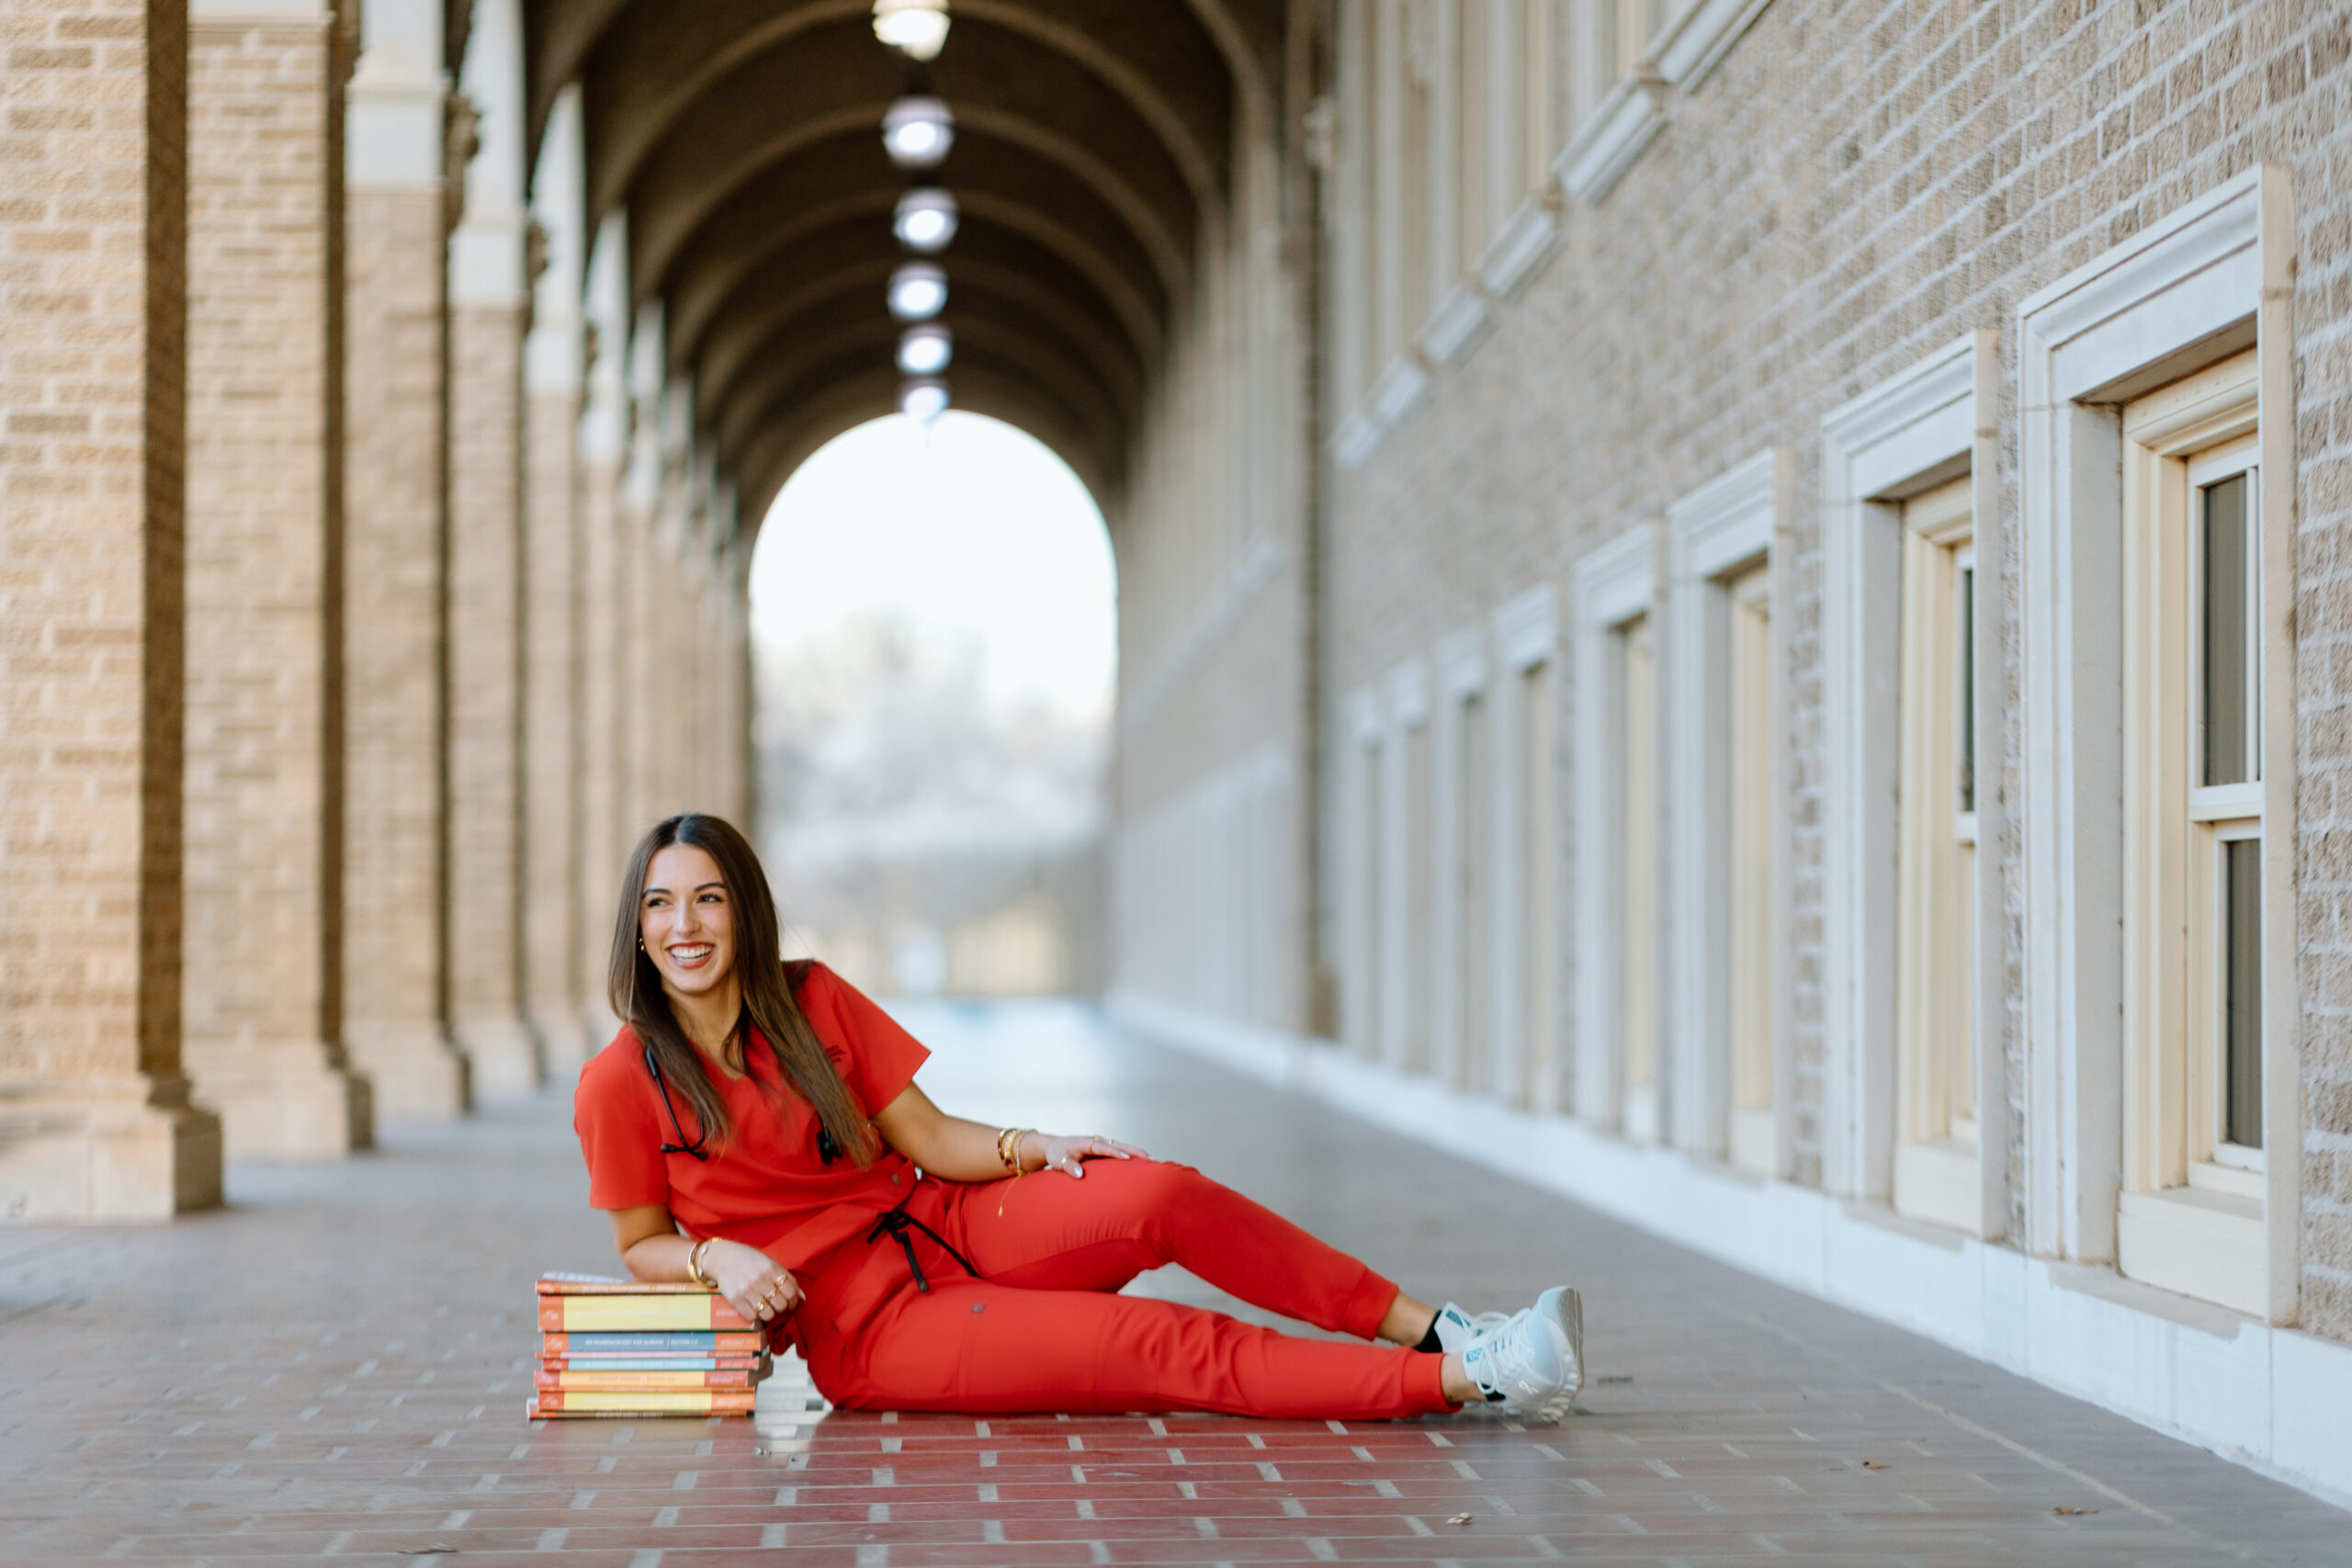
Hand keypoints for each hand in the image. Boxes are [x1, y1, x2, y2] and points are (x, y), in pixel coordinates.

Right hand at [701, 1238, 799, 1324]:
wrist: (722, 1257)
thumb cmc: (749, 1260)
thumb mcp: (770, 1263)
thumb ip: (787, 1278)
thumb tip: (803, 1297)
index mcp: (771, 1268)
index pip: (791, 1292)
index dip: (793, 1301)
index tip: (790, 1303)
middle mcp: (760, 1279)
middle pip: (781, 1305)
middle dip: (782, 1308)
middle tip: (777, 1306)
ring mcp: (747, 1289)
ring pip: (768, 1314)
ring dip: (769, 1314)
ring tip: (766, 1309)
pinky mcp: (735, 1299)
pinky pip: (752, 1317)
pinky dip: (755, 1318)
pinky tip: (754, 1311)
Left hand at [1027, 1133, 1147, 1178]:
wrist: (1055, 1147)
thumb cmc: (1057, 1154)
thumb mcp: (1058, 1161)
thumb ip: (1068, 1167)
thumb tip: (1080, 1175)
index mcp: (1087, 1142)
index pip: (1103, 1146)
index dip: (1115, 1152)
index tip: (1127, 1158)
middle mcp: (1097, 1140)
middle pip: (1119, 1144)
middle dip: (1135, 1150)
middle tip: (1151, 1158)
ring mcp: (1102, 1144)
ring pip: (1122, 1146)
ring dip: (1137, 1152)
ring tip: (1153, 1161)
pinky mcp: (1104, 1149)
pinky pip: (1120, 1151)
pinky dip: (1132, 1155)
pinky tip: (1142, 1164)